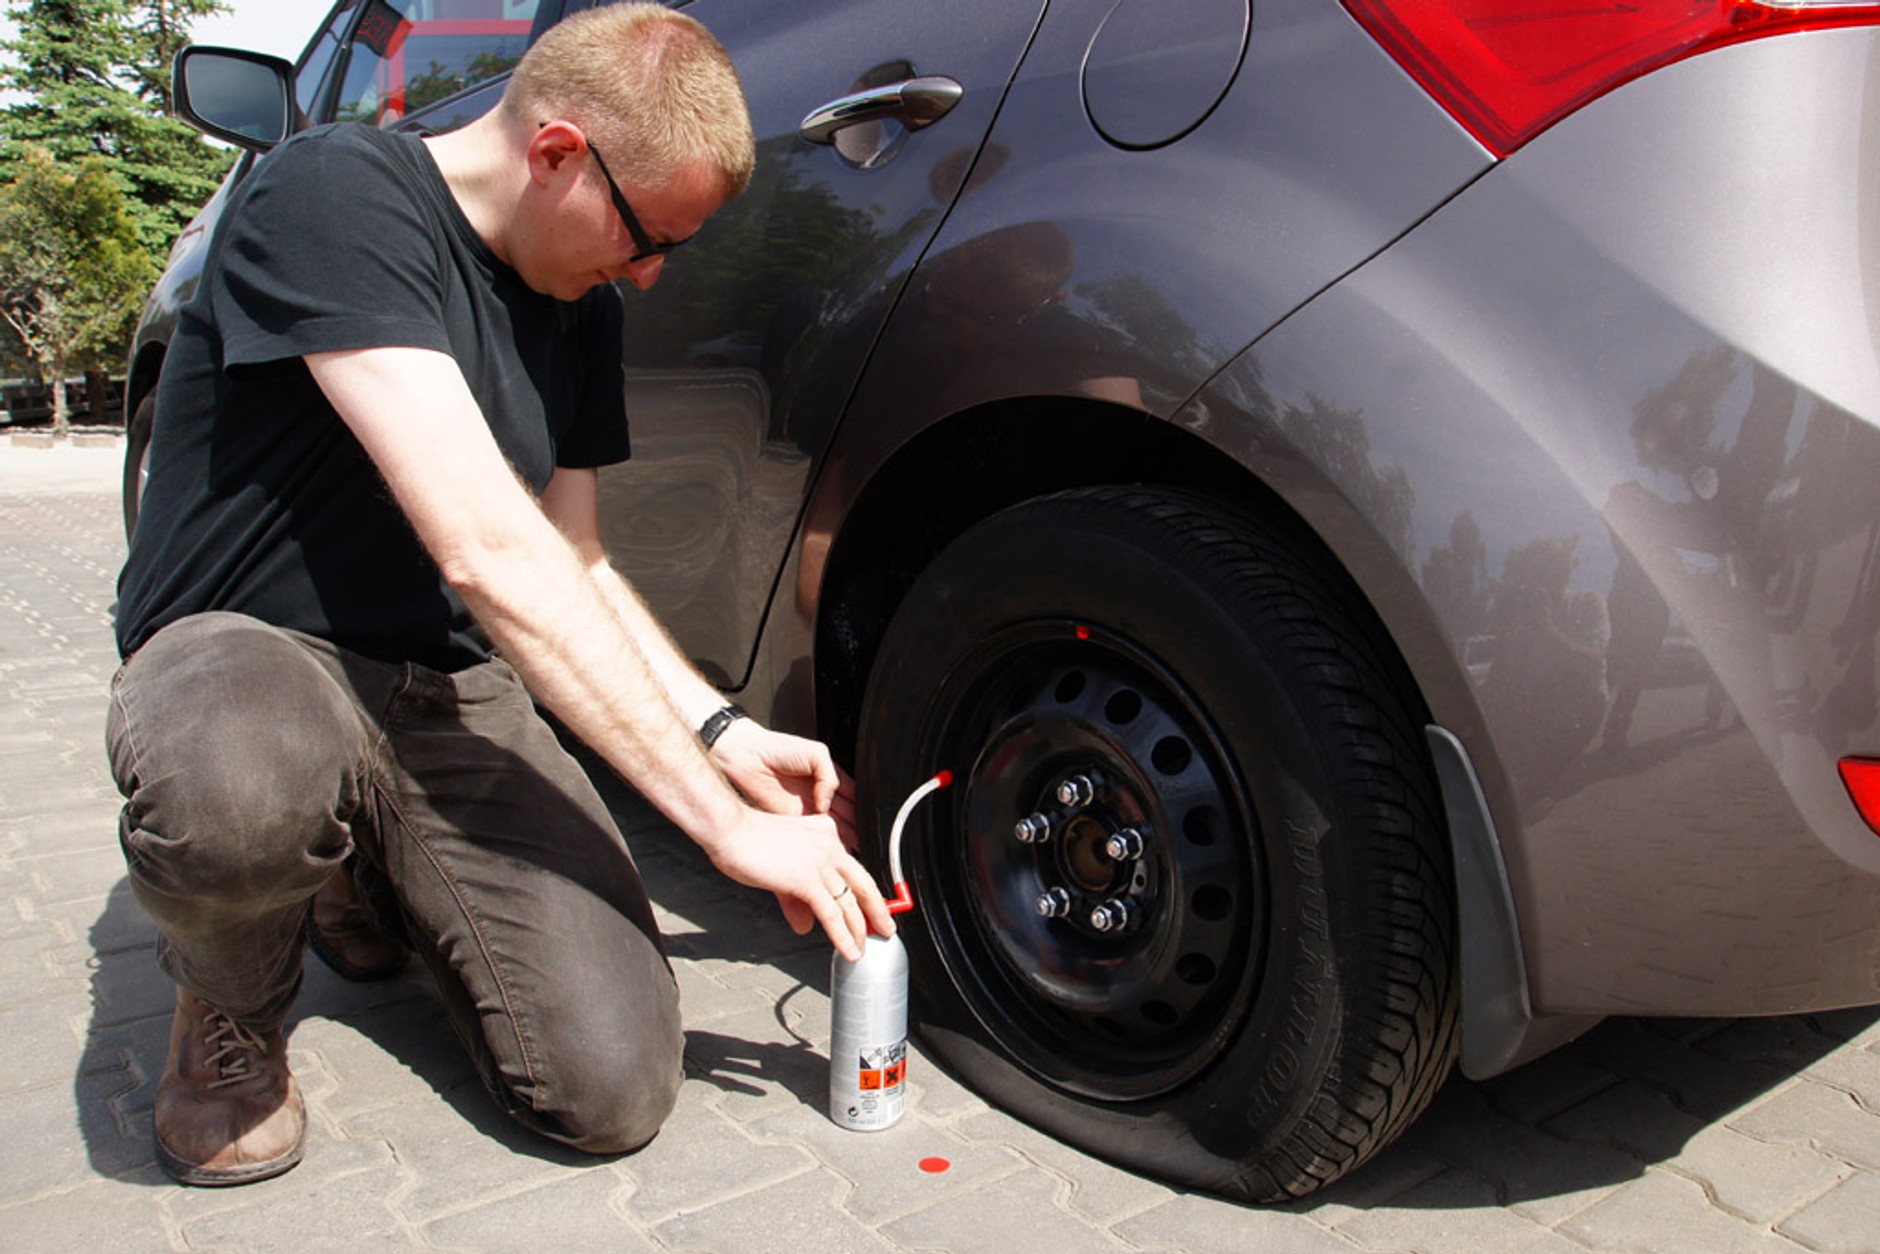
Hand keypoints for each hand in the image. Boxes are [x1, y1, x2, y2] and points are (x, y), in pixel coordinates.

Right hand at [702, 808, 892, 959]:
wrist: (729, 830)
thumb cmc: (746, 843)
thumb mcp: (780, 870)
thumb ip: (796, 899)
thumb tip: (806, 925)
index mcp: (825, 833)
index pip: (852, 867)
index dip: (866, 891)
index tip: (873, 908)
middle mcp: (829, 845)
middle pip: (862, 883)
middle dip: (878, 910)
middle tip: (886, 929)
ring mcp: (821, 862)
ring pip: (849, 903)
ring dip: (859, 931)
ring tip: (863, 949)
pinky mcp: (808, 879)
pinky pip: (832, 914)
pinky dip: (843, 936)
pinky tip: (848, 950)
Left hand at [709, 719, 857, 845]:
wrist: (746, 757)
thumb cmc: (777, 748)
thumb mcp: (816, 753)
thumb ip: (830, 776)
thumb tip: (828, 802)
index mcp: (828, 775)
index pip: (852, 796)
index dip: (862, 808)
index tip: (871, 821)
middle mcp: (818, 793)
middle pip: (844, 814)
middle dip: (855, 826)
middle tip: (866, 839)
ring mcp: (805, 807)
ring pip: (829, 826)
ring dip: (841, 836)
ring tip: (854, 846)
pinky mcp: (789, 818)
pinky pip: (809, 831)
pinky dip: (819, 839)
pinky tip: (830, 846)